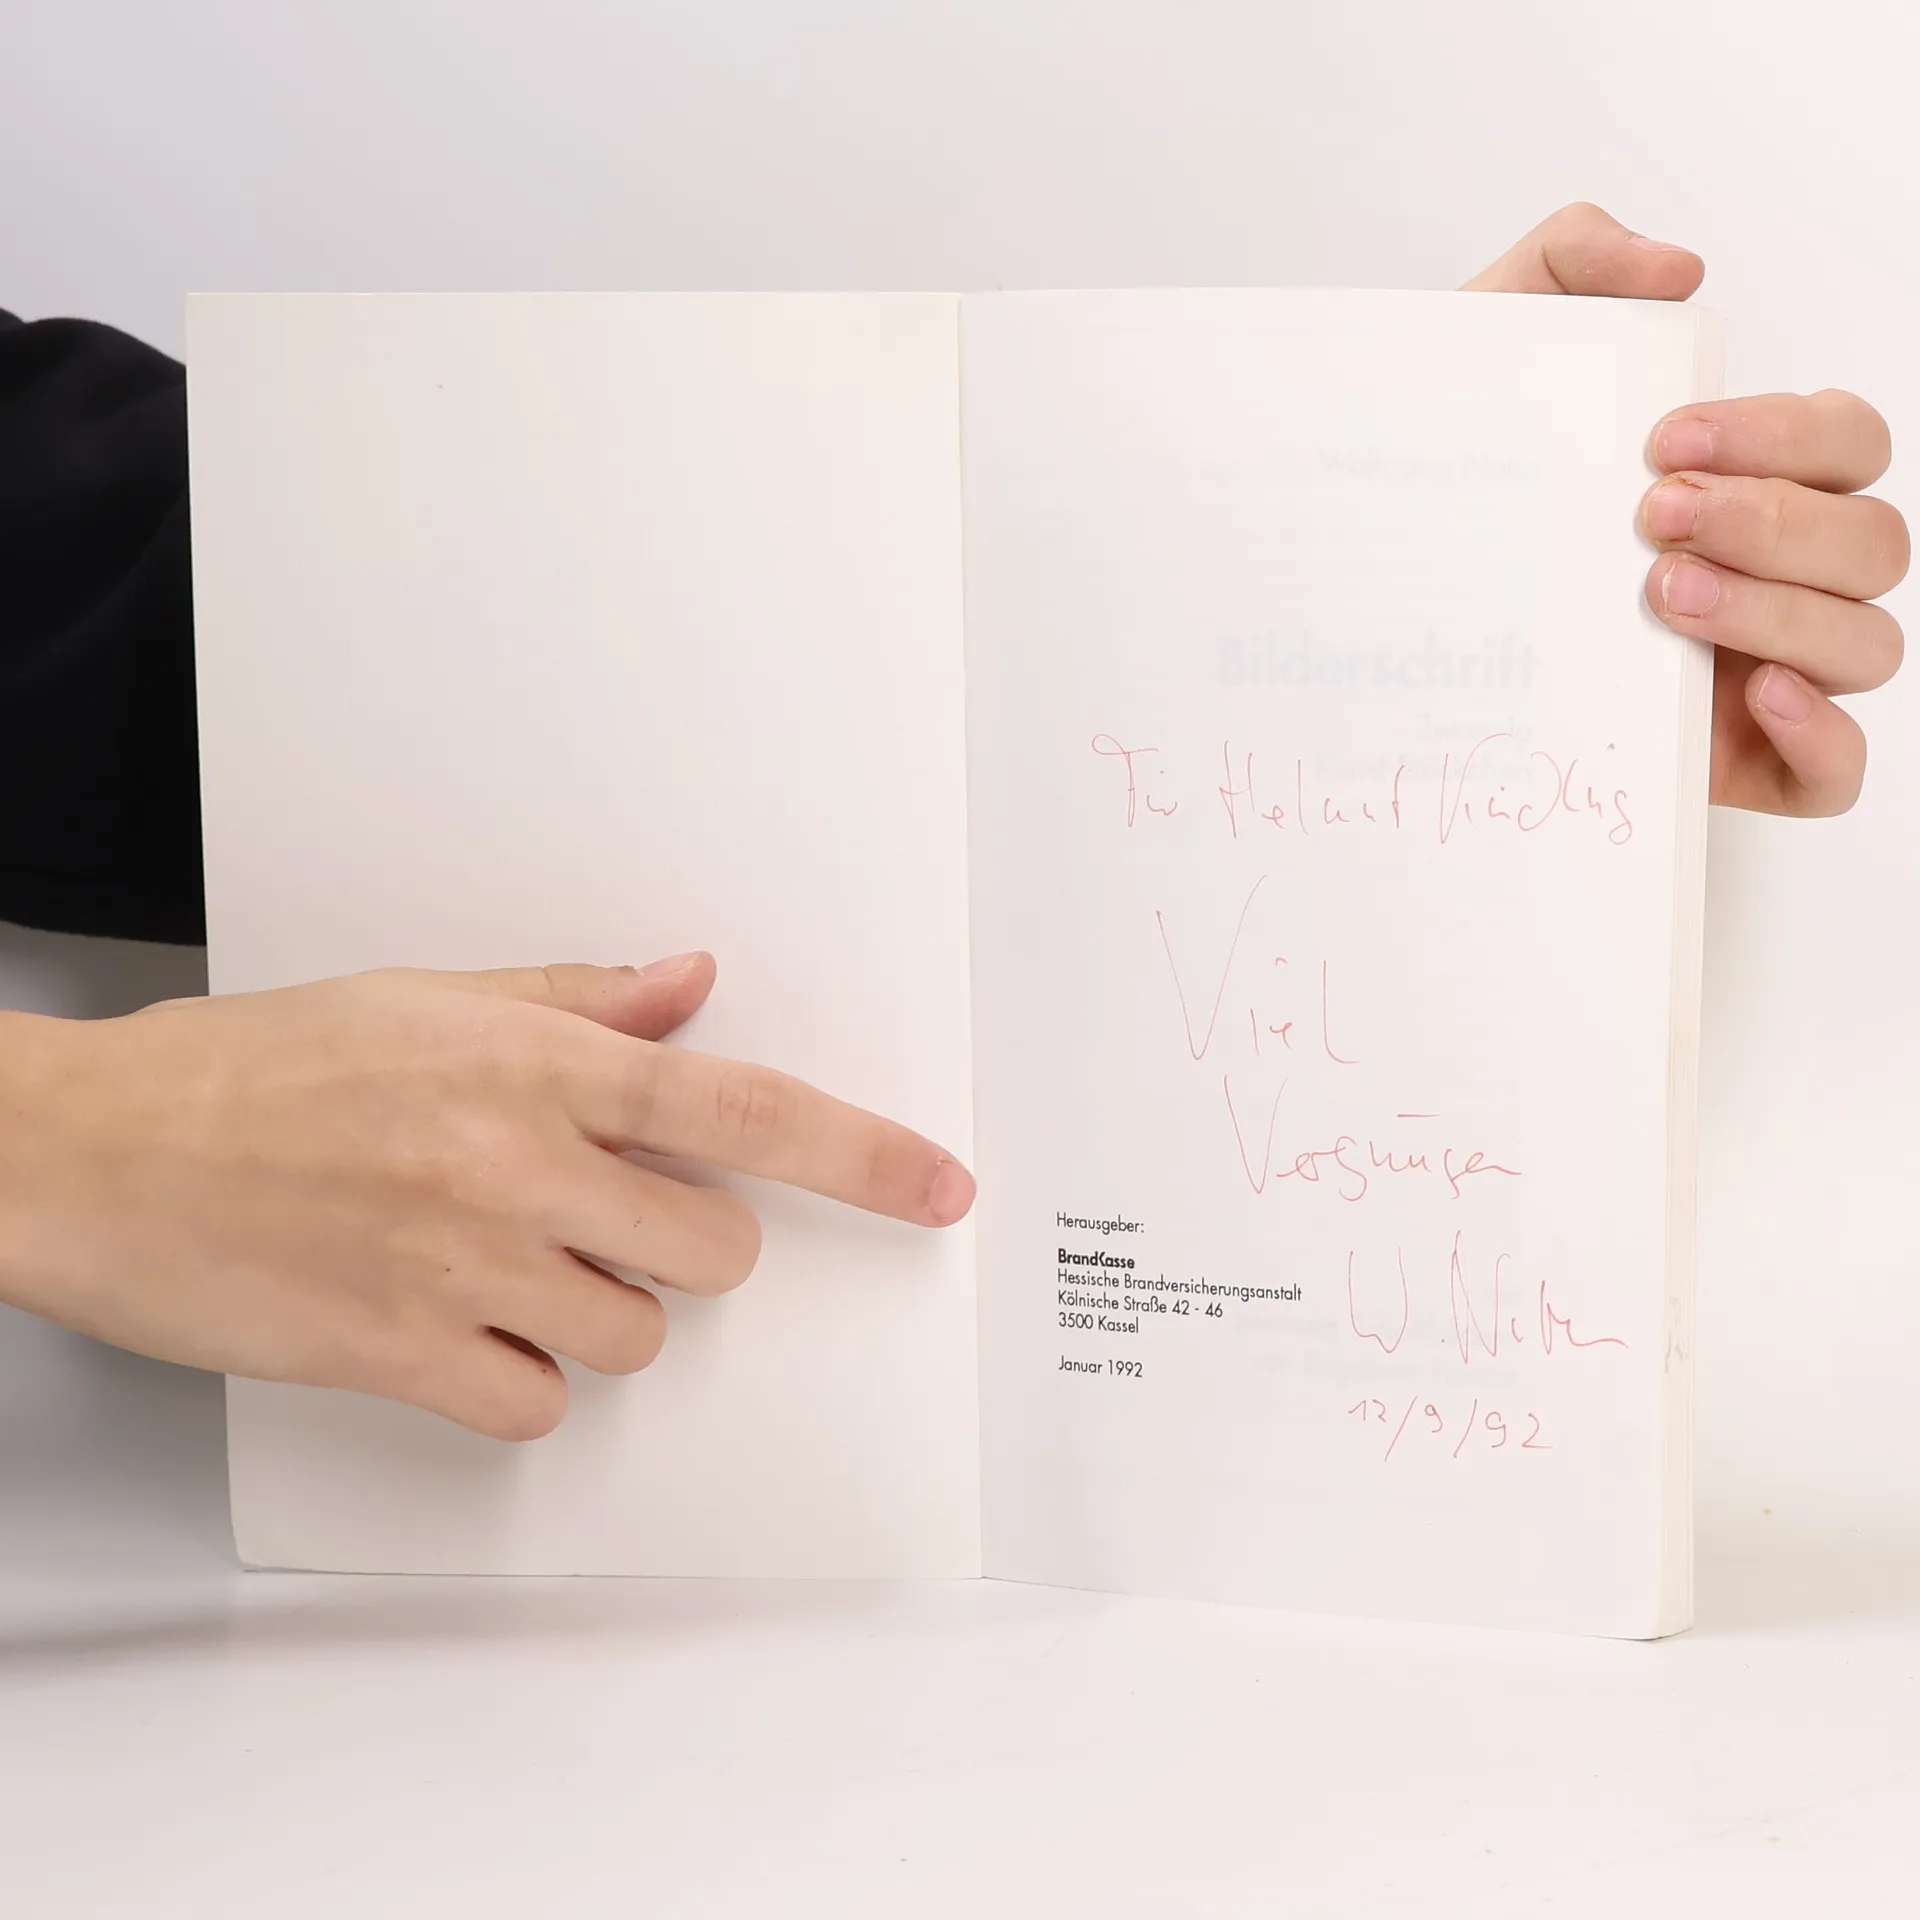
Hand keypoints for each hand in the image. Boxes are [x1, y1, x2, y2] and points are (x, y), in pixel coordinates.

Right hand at [0, 954, 973, 1439]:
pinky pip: (535, 1405)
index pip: (745, 1110)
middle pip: (713, 1250)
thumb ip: (579, 1002)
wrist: (96, 1151)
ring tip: (492, 1258)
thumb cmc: (255, 1068)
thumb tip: (692, 982)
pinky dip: (512, 1379)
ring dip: (591, 1310)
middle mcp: (519, 1166)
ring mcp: (466, 1270)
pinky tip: (448, 1322)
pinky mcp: (405, 1358)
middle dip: (678, 1242)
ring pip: (635, 1336)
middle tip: (591, 1212)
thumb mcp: (425, 999)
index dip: (863, 1155)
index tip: (940, 1187)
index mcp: (536, 1065)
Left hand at [1466, 202, 1906, 814]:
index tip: (1663, 440)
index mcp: (1756, 480)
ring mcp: (1766, 669)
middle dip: (1771, 523)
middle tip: (1652, 519)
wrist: (1367, 596)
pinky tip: (1752, 696)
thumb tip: (1676, 271)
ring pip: (1864, 643)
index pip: (1844, 441)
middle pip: (1870, 542)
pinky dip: (1823, 737)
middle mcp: (1780, 574)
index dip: (1783, 435)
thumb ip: (1574, 263)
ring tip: (1660, 597)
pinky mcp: (1737, 764)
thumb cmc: (1462, 486)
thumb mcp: (1490, 353)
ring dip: (1779, 613)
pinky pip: (1836, 771)